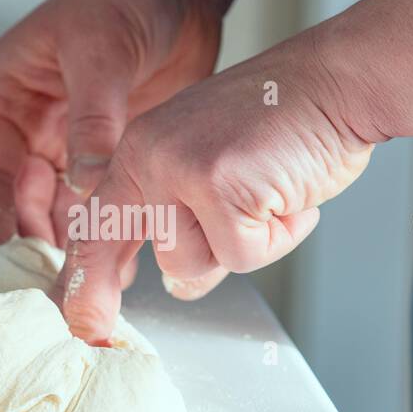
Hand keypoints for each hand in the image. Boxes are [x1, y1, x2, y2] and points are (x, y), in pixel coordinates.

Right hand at [0, 0, 222, 268]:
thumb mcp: (101, 53)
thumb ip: (93, 121)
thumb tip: (86, 184)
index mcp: (11, 93)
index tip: (1, 260)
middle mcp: (37, 122)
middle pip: (20, 198)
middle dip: (30, 243)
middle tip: (47, 288)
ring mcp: (75, 139)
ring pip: (60, 206)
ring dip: (69, 245)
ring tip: (80, 287)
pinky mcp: (113, 149)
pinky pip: (101, 201)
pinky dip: (106, 231)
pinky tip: (119, 262)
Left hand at [50, 29, 377, 343]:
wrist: (335, 83)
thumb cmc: (286, 124)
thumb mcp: (214, 165)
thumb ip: (186, 218)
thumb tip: (177, 282)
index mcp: (141, 149)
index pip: (97, 223)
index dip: (83, 278)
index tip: (76, 320)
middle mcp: (149, 156)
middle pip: (123, 251)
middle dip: (110, 295)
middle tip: (97, 329)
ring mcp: (178, 169)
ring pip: (189, 265)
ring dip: (242, 248)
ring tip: (267, 201)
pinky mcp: (217, 186)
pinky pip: (242, 255)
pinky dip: (277, 238)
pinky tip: (290, 197)